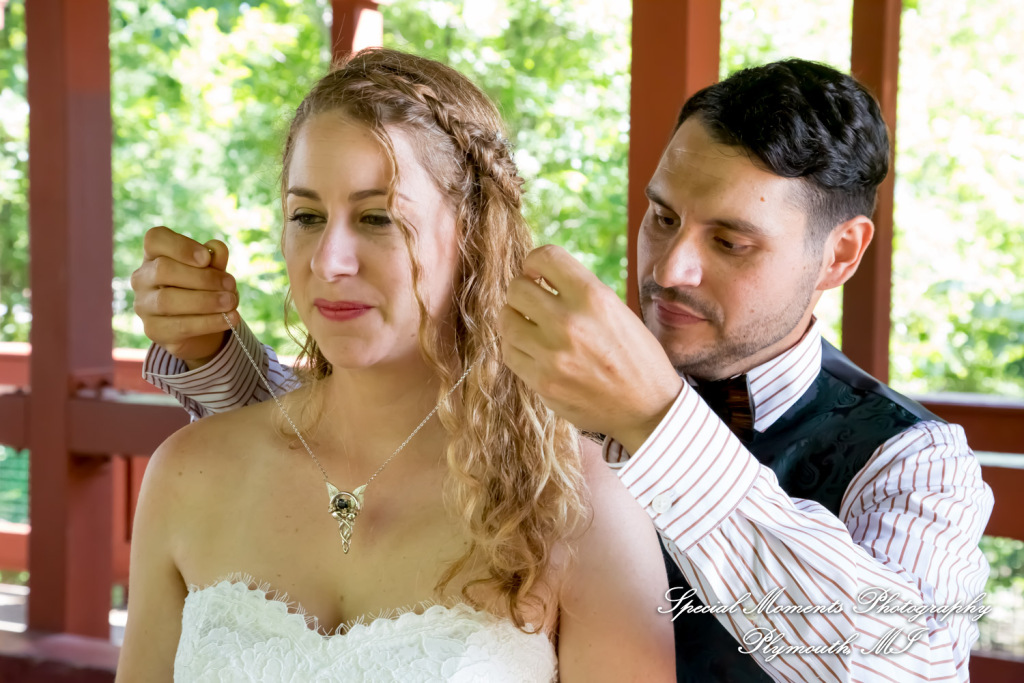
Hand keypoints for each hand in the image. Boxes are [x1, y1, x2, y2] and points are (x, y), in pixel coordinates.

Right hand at [131, 226, 238, 368]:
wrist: (202, 326)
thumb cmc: (205, 288)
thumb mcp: (213, 270)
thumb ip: (215, 257)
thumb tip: (216, 248)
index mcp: (155, 255)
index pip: (155, 239)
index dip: (181, 246)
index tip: (206, 258)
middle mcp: (143, 278)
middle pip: (163, 269)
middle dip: (202, 277)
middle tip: (230, 284)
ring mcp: (144, 305)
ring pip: (168, 300)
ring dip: (206, 301)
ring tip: (231, 302)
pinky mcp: (154, 330)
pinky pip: (180, 326)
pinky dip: (209, 322)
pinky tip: (229, 319)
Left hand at [498, 245, 682, 452]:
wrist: (648, 408)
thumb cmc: (636, 356)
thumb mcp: (617, 310)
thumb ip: (579, 293)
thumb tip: (538, 280)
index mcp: (593, 297)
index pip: (544, 257)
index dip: (534, 262)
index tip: (536, 274)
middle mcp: (569, 322)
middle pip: (516, 288)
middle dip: (522, 291)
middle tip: (533, 302)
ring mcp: (552, 355)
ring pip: (506, 320)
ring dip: (515, 319)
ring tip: (531, 326)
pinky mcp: (542, 382)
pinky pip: (510, 352)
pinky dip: (517, 346)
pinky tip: (533, 349)